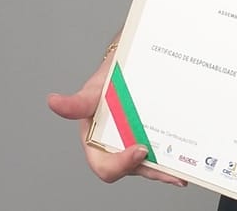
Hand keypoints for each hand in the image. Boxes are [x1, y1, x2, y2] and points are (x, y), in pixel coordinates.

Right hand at [48, 55, 186, 186]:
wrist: (129, 65)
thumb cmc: (107, 80)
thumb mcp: (94, 89)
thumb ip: (77, 101)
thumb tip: (53, 101)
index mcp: (95, 141)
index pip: (104, 165)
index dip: (120, 164)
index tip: (139, 150)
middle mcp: (114, 147)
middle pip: (131, 169)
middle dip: (149, 170)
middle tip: (167, 167)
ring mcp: (132, 145)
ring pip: (147, 166)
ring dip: (163, 171)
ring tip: (180, 171)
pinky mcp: (149, 140)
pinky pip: (158, 156)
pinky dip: (170, 162)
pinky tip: (183, 164)